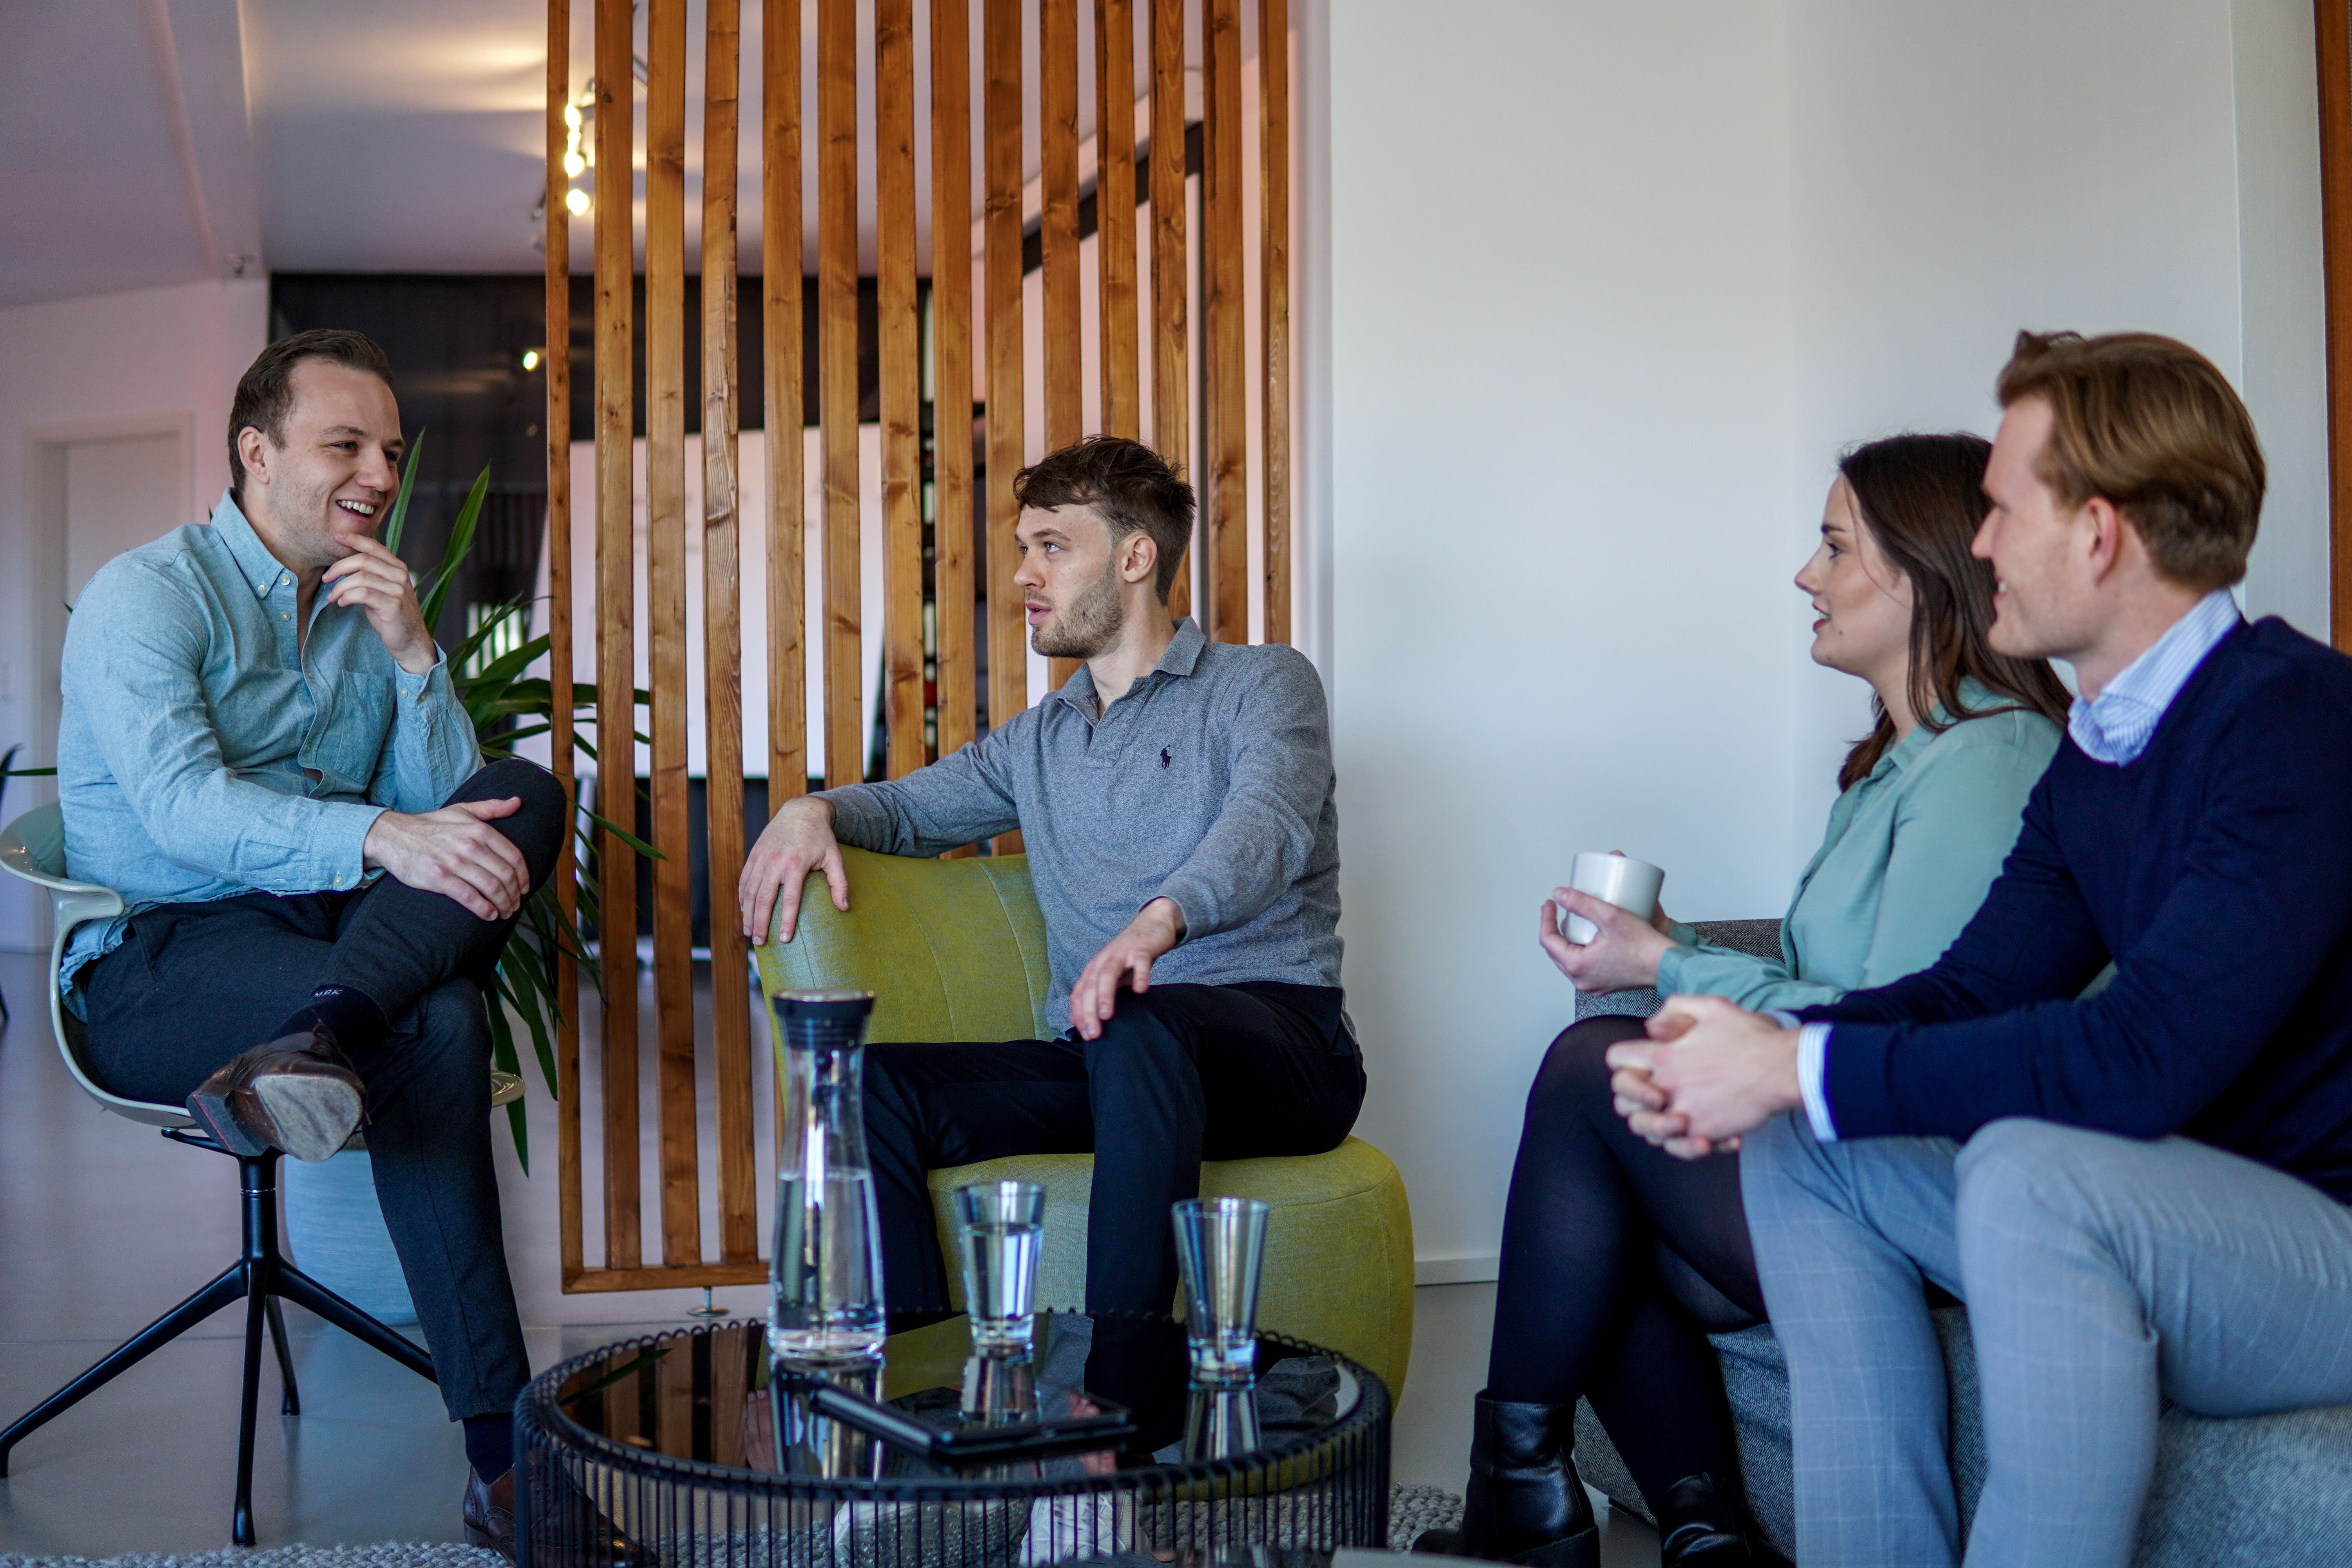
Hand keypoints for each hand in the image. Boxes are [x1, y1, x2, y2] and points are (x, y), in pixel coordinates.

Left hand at [324, 533, 436, 673]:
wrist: (410, 641)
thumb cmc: (390, 616)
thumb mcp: (381, 590)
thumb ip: (369, 575)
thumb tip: (343, 565)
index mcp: (397, 568)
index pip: (374, 546)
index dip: (354, 539)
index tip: (336, 536)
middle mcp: (400, 575)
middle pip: (364, 560)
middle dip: (339, 567)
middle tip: (326, 578)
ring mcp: (398, 590)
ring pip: (361, 577)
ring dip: (340, 587)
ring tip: (333, 597)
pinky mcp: (392, 605)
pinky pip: (363, 594)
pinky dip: (347, 597)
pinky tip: (342, 603)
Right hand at [364, 798, 529, 918]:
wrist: (393, 835)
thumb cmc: (431, 825)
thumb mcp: (463, 810)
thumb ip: (492, 807)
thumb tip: (518, 801)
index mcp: (480, 830)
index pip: (514, 856)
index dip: (524, 876)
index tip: (525, 887)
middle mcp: (470, 846)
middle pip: (506, 875)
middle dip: (515, 894)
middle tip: (516, 904)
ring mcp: (454, 862)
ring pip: (491, 888)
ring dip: (504, 904)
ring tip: (506, 912)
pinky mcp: (439, 878)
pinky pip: (469, 897)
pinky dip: (484, 909)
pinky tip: (490, 915)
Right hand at [739, 796, 847, 942]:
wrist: (801, 811)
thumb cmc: (820, 838)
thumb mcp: (834, 857)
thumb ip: (840, 883)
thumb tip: (844, 908)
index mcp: (796, 865)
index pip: (789, 899)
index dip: (786, 921)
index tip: (784, 940)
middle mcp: (775, 862)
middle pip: (763, 899)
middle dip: (760, 923)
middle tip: (760, 943)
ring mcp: (762, 858)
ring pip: (750, 891)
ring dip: (748, 914)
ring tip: (750, 933)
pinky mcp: (754, 855)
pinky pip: (744, 880)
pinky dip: (743, 897)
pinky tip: (745, 911)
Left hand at [1067, 898, 1185, 1040]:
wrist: (1152, 924)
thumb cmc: (1130, 955)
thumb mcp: (1112, 975)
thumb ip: (1100, 994)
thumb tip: (1081, 1019)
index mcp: (1094, 968)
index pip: (1079, 993)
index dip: (1079, 1014)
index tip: (1085, 1035)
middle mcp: (1103, 960)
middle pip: (1090, 986)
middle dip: (1089, 1011)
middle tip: (1093, 1033)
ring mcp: (1122, 953)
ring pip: (1108, 973)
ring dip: (1105, 995)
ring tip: (1106, 1015)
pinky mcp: (1141, 947)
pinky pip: (1140, 961)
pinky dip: (1140, 975)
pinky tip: (1141, 990)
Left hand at [1537, 888, 1674, 991]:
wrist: (1665, 964)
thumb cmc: (1643, 945)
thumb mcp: (1610, 915)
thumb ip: (1581, 903)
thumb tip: (1560, 894)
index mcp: (1577, 966)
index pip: (1548, 940)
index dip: (1546, 918)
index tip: (1550, 903)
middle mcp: (1581, 980)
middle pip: (1556, 951)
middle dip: (1554, 929)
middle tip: (1558, 910)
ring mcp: (1592, 984)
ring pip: (1569, 959)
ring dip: (1567, 940)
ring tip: (1572, 921)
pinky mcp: (1603, 984)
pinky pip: (1583, 966)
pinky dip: (1581, 950)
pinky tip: (1587, 938)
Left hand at [1603, 994, 1801, 1159]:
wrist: (1783, 1070)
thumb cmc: (1751, 1038)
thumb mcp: (1711, 1006)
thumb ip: (1674, 1009)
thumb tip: (1651, 1027)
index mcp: (1663, 1055)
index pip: (1616, 1059)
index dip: (1623, 1060)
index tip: (1639, 1063)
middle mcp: (1666, 1086)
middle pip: (1622, 1102)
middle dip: (1631, 1098)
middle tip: (1653, 1095)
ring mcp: (1683, 1113)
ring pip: (1645, 1130)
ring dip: (1654, 1125)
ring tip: (1675, 1117)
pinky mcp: (1703, 1134)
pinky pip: (1676, 1148)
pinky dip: (1683, 1144)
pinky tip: (1702, 1134)